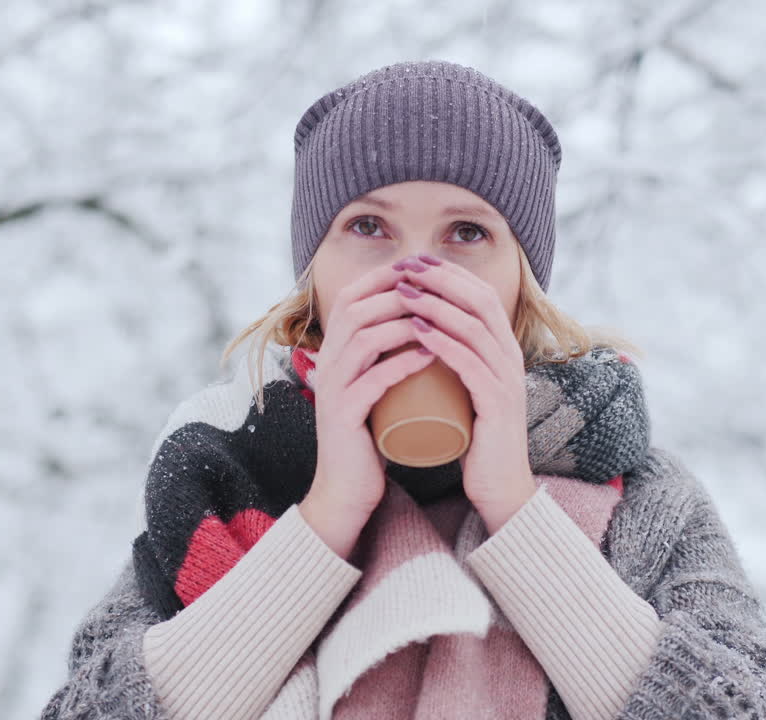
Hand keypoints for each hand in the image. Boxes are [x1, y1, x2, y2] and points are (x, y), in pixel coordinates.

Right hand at [302, 261, 440, 558]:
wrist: (348, 488)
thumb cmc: (369, 433)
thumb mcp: (373, 384)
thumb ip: (384, 355)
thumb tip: (423, 320)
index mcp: (333, 351)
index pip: (351, 297)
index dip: (382, 276)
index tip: (420, 268)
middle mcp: (326, 363)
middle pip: (355, 309)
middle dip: (395, 293)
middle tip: (434, 289)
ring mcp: (333, 389)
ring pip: (362, 338)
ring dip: (401, 323)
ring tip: (438, 319)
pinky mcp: (343, 415)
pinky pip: (370, 380)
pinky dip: (400, 364)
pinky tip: (427, 356)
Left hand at [393, 253, 536, 534]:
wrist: (498, 485)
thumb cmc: (474, 436)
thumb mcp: (465, 388)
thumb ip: (453, 360)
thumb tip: (419, 332)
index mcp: (503, 350)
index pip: (480, 295)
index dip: (449, 274)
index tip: (415, 262)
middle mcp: (510, 357)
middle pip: (479, 301)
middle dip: (442, 279)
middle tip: (406, 267)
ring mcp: (507, 379)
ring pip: (473, 328)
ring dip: (436, 305)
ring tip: (403, 293)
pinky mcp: (497, 404)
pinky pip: (470, 363)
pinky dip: (443, 343)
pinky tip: (419, 331)